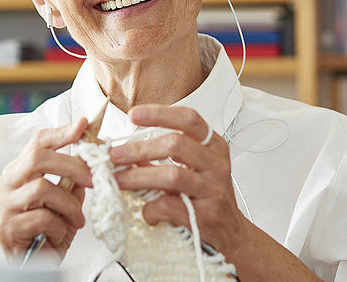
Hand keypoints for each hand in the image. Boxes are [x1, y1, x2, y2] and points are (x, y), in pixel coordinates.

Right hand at [0, 118, 92, 260]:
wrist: (33, 266)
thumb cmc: (48, 230)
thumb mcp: (66, 200)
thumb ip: (74, 180)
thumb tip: (94, 158)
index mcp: (20, 171)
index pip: (37, 142)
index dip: (61, 132)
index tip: (83, 126)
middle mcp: (6, 183)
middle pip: (37, 159)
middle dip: (73, 166)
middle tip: (94, 179)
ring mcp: (3, 205)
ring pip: (42, 188)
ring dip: (69, 204)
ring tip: (77, 219)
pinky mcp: (6, 229)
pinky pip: (42, 218)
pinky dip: (59, 226)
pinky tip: (60, 234)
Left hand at [110, 105, 247, 261]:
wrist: (231, 233)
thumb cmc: (206, 196)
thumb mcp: (192, 169)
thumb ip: (163, 157)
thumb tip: (124, 151)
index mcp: (213, 146)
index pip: (189, 120)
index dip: (160, 114)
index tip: (134, 115)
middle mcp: (216, 164)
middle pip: (176, 145)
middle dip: (140, 149)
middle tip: (115, 155)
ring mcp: (212, 189)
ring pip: (172, 175)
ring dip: (139, 177)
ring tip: (119, 180)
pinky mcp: (205, 216)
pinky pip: (170, 206)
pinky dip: (150, 209)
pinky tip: (147, 211)